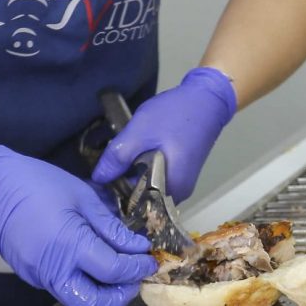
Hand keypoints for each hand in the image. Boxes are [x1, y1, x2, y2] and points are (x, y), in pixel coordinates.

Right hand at [0, 145, 156, 305]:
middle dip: (122, 293)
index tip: (150, 259)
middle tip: (137, 275)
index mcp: (69, 245)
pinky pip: (65, 287)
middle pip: (95, 302)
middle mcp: (53, 269)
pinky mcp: (33, 275)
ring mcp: (40, 276)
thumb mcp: (83, 197)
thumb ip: (111, 227)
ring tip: (121, 271)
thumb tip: (138, 246)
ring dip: (104, 293)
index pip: (114, 271)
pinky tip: (99, 264)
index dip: (137, 268)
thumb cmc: (40, 184)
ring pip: (79, 300)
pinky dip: (87, 283)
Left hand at [93, 67, 236, 202]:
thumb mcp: (140, 132)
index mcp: (171, 189)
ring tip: (118, 163)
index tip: (97, 186)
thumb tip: (98, 179)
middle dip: (124, 188)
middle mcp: (180, 193)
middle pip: (144, 199)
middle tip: (106, 171)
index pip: (135, 206)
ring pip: (150, 188)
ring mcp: (184, 183)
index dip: (114, 197)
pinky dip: (146, 171)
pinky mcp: (185, 172)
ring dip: (134, 178)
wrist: (208, 98)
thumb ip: (117, 158)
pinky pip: (159, 179)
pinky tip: (136, 158)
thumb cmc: (176, 115)